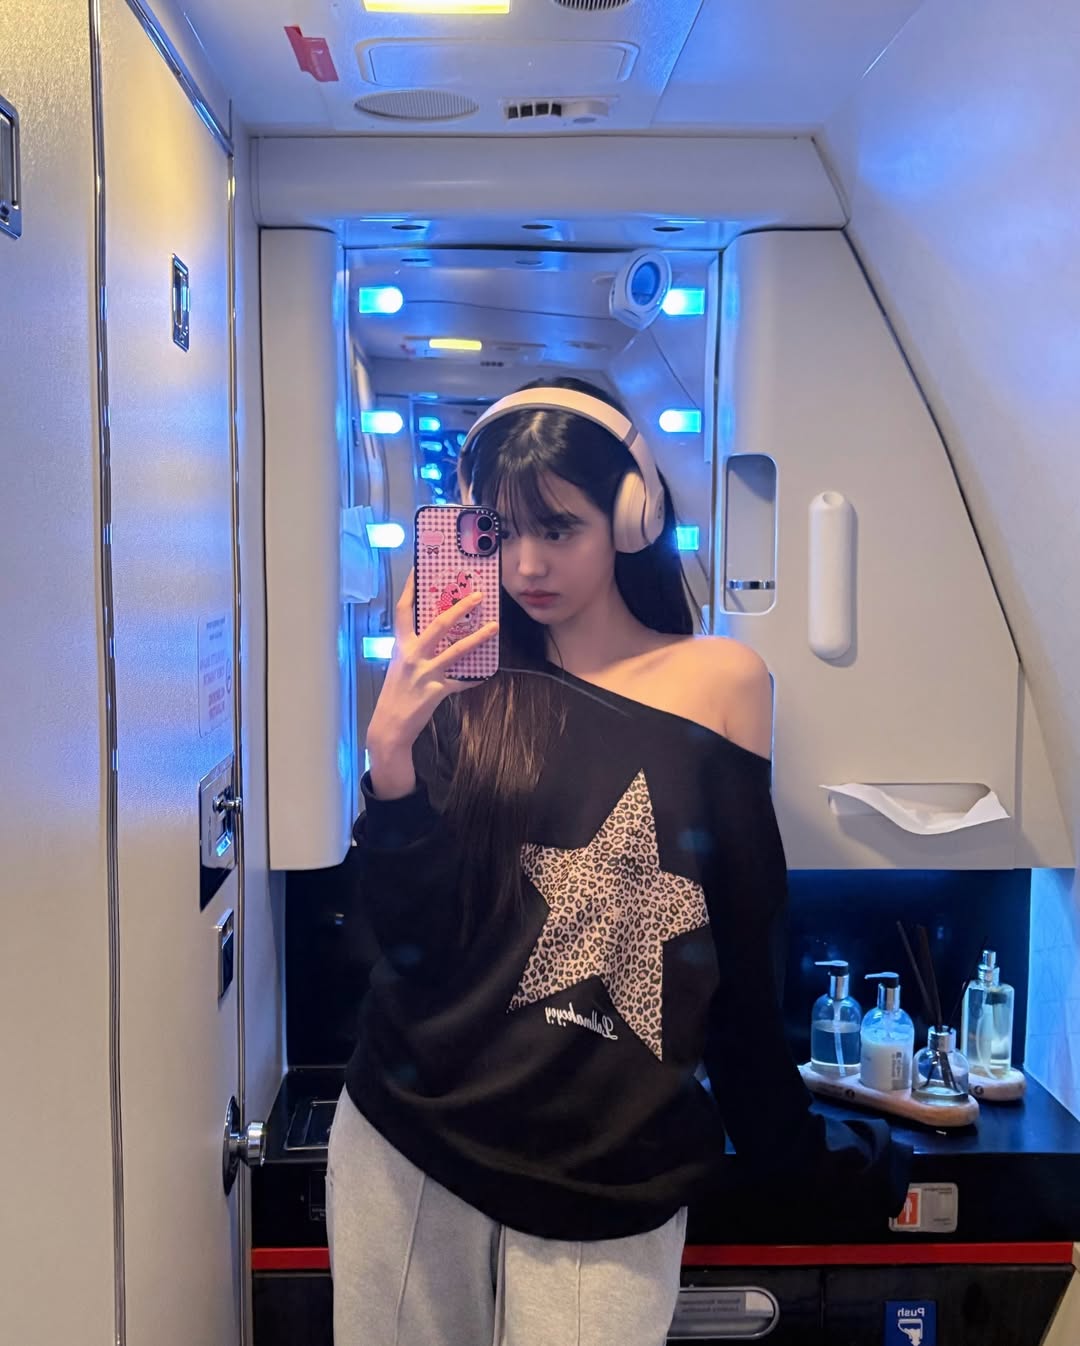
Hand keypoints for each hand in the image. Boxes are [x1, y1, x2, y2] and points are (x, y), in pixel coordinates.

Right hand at [367, 569, 498, 758]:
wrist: (389, 726)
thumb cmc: (395, 693)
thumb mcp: (399, 665)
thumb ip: (414, 648)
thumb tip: (436, 633)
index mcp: (400, 646)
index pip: (404, 611)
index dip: (410, 588)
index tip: (419, 568)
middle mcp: (411, 656)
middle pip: (438, 625)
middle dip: (459, 608)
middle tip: (477, 595)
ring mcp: (425, 673)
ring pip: (456, 650)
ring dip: (478, 637)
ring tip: (494, 626)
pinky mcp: (437, 691)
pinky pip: (461, 680)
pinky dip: (474, 676)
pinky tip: (485, 672)